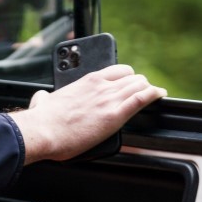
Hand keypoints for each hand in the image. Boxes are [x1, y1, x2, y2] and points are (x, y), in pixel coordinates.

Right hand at [11, 64, 165, 163]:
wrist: (42, 131)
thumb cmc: (42, 120)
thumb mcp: (42, 101)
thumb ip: (44, 98)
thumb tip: (41, 98)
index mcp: (86, 82)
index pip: (117, 70)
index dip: (127, 77)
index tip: (129, 84)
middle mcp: (101, 87)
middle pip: (132, 78)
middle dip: (140, 85)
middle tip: (143, 93)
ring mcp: (109, 99)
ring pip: (140, 85)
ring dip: (149, 90)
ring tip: (154, 95)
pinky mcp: (115, 115)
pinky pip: (143, 98)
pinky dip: (155, 94)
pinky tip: (161, 95)